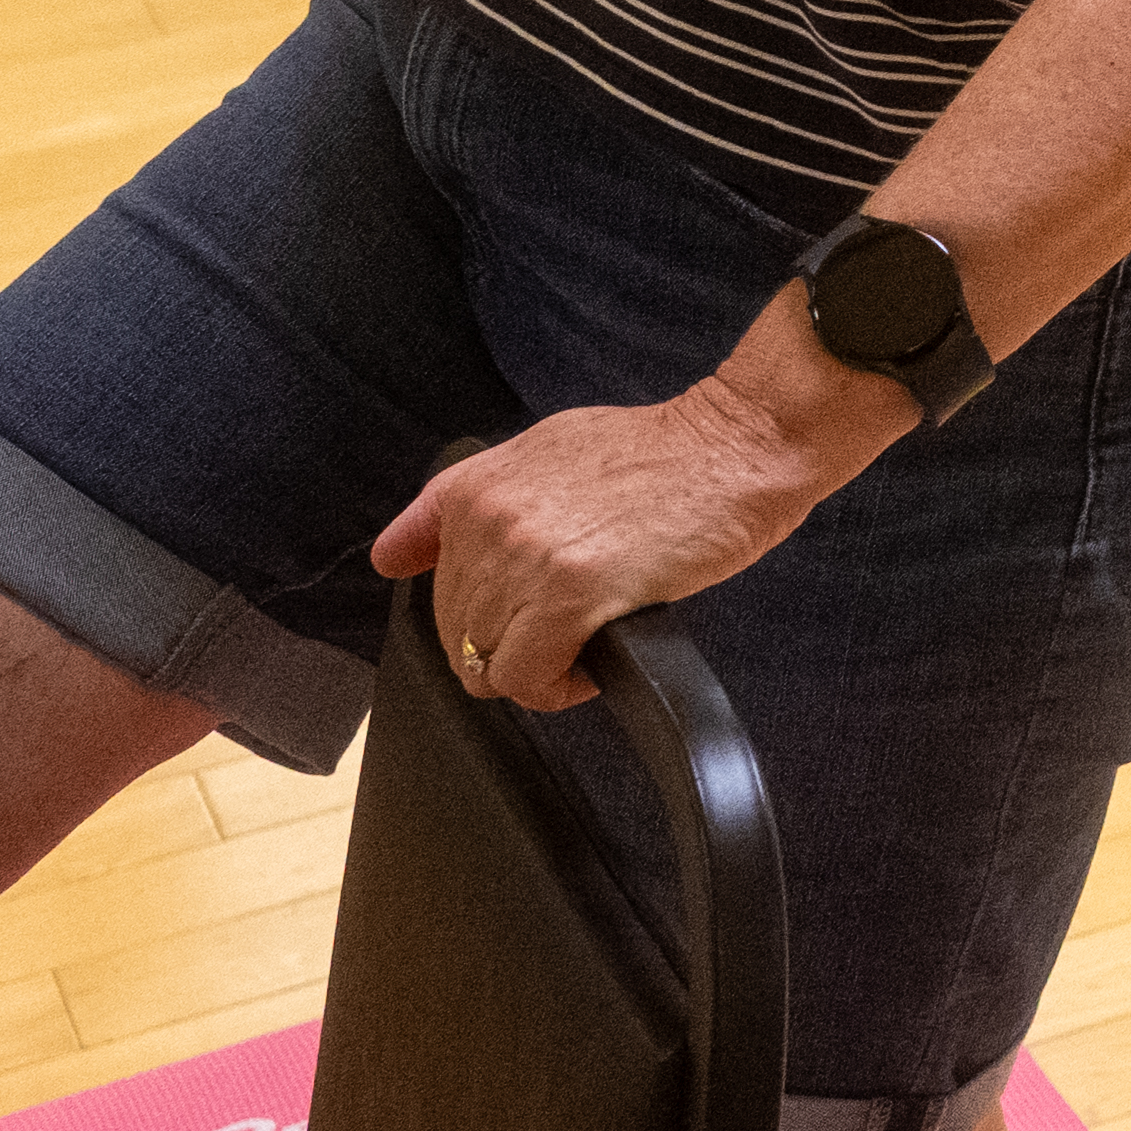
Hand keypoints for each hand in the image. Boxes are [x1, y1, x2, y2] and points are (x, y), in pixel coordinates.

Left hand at [372, 376, 861, 716]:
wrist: (738, 443)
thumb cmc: (662, 452)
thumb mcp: (545, 450)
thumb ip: (466, 503)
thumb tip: (393, 556)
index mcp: (475, 487)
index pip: (426, 583)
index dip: (474, 612)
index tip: (512, 612)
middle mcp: (489, 521)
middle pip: (456, 633)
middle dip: (507, 644)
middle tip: (566, 629)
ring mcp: (526, 559)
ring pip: (485, 664)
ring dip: (535, 668)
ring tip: (586, 642)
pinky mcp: (570, 597)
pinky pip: (525, 680)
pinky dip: (556, 687)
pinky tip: (592, 660)